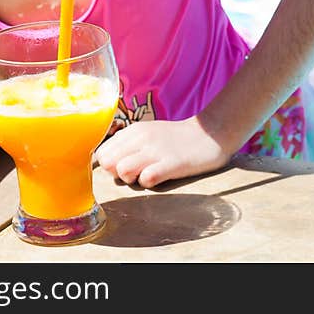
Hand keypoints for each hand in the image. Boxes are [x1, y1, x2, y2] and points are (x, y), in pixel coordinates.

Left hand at [94, 118, 229, 188]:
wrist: (211, 133)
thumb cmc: (176, 139)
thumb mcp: (148, 134)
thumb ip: (127, 145)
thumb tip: (106, 164)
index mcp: (133, 130)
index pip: (102, 152)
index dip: (109, 165)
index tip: (123, 167)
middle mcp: (141, 137)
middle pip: (108, 162)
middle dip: (117, 174)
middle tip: (135, 173)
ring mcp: (156, 150)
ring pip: (122, 170)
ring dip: (131, 179)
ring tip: (147, 175)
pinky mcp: (172, 163)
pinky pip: (147, 179)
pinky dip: (150, 183)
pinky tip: (160, 177)